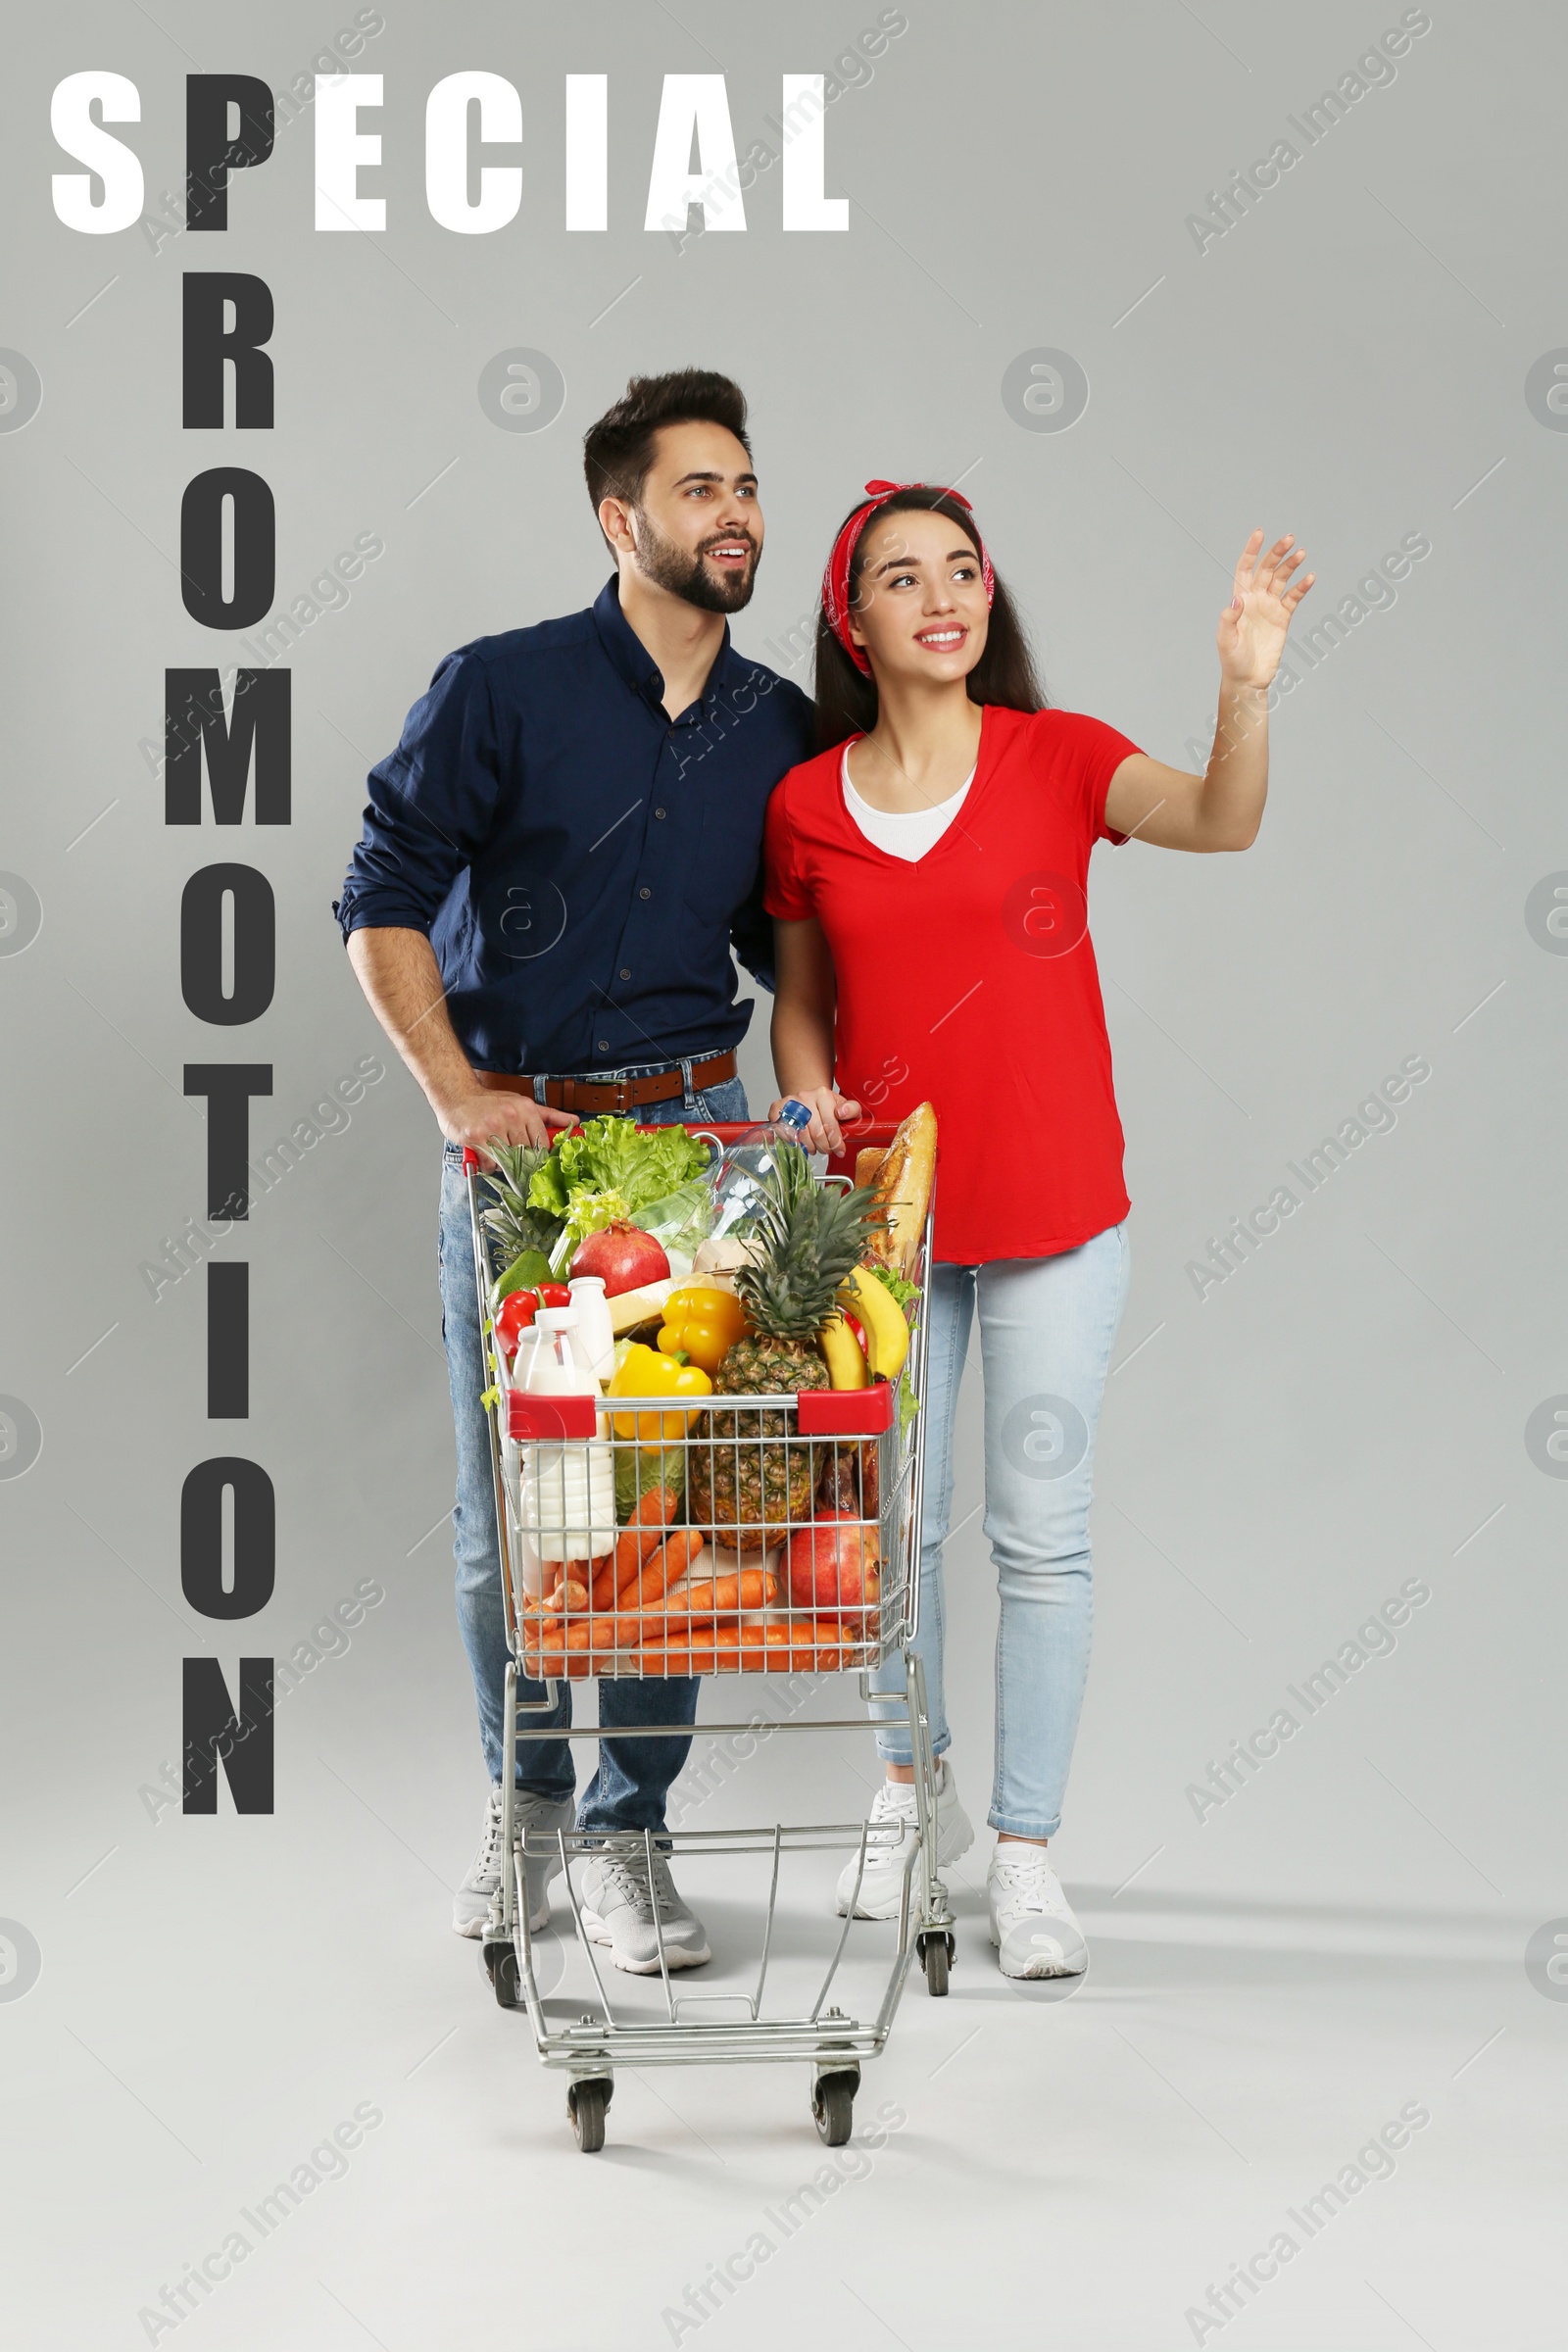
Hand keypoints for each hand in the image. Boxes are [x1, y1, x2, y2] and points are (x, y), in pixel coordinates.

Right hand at [434, 1087, 576, 1164]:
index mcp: (526, 1108)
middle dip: (519, 1160)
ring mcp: (493, 1126)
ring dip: (502, 1162)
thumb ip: (549, 1115)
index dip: (538, 1155)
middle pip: (525, 1153)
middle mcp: (511, 1116)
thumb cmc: (490, 1102)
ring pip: (507, 1160)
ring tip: (496, 1150)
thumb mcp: (521, 1103)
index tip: (533, 1160)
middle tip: (510, 1155)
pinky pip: (489, 1163)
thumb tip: (574, 1121)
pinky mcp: (476, 1137)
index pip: (542, 1142)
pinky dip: (488, 1164)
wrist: (457, 1094)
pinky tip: (484, 1152)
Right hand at [771, 1086, 860, 1155]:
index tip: (840, 1151)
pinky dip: (790, 1139)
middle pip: (815, 1132)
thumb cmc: (827, 1107)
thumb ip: (852, 1109)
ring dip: (810, 1146)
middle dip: (824, 1146)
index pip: (830, 1124)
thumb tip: (842, 1113)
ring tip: (815, 1148)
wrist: (809, 1099)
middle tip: (827, 1150)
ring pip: (800, 1134)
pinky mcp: (777, 1107)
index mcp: (823, 1095)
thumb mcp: (844, 1106)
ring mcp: (790, 1102)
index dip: (836, 1142)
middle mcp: (805, 1096)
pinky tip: (799, 1142)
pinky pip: (781, 1128)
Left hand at [1217, 529, 1314, 690]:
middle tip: (1289, 539)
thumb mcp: (1225, 640)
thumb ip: (1229, 619)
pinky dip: (1302, 587)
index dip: (1251, 550)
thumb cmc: (1232, 660)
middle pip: (1267, 569)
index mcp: (1240, 599)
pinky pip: (1294, 597)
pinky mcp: (1283, 618)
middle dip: (1277, 553)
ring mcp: (1270, 607)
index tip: (1260, 533)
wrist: (1248, 679)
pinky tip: (1309, 577)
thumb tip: (1237, 598)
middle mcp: (1255, 599)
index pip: (1245, 569)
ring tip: (1301, 553)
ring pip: (1282, 579)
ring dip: (1291, 565)